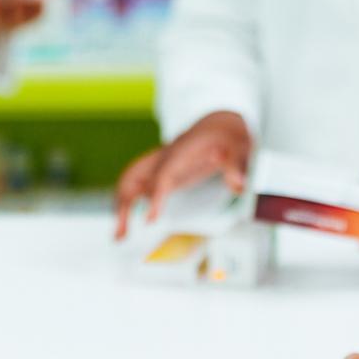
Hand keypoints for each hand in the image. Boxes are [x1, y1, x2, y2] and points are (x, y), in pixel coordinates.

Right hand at [112, 111, 253, 240]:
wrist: (219, 123)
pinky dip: (127, 203)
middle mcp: (165, 156)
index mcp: (182, 151)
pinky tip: (126, 223)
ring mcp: (160, 163)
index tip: (149, 219)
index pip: (163, 175)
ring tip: (118, 234)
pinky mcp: (162, 172)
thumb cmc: (227, 135)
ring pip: (130, 181)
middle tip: (121, 233)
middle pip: (134, 177)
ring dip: (121, 205)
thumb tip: (237, 186)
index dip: (155, 196)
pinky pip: (138, 186)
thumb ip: (237, 166)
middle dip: (124, 204)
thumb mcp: (240, 147)